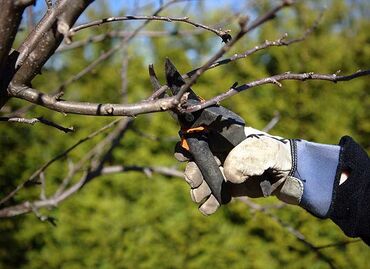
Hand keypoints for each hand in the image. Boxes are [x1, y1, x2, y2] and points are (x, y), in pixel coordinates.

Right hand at [175, 127, 302, 214]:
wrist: (293, 176)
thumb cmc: (278, 156)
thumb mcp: (264, 152)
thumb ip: (245, 159)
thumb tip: (228, 176)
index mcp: (226, 138)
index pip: (199, 137)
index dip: (187, 145)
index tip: (182, 156)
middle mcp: (221, 153)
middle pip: (196, 161)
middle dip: (192, 172)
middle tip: (195, 182)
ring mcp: (224, 170)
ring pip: (202, 180)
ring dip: (198, 190)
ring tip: (202, 198)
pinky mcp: (229, 187)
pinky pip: (212, 194)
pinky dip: (208, 203)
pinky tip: (209, 208)